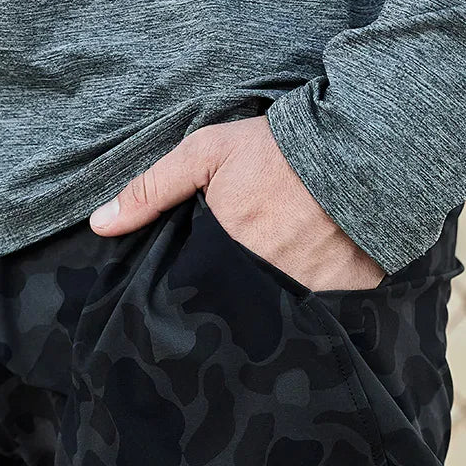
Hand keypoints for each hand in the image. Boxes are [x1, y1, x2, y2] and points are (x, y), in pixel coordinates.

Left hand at [89, 115, 385, 291]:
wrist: (365, 144)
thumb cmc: (279, 148)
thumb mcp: (207, 153)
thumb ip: (151, 188)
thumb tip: (99, 225)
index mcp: (226, 249)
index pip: (192, 292)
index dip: (190, 292)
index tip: (193, 287)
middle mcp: (263, 278)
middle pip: (230, 311)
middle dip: (224, 308)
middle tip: (226, 298)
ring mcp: (305, 293)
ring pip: (271, 319)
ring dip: (265, 313)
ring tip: (266, 299)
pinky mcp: (342, 299)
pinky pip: (317, 321)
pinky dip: (308, 314)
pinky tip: (306, 299)